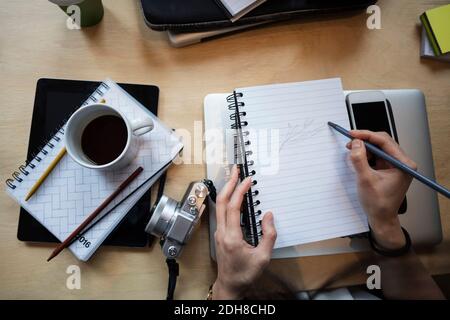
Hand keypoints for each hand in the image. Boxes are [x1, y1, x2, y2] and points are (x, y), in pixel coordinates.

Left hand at [212, 165, 276, 299]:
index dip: (240, 191)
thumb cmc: (245, 274)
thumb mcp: (263, 257)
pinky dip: (227, 200)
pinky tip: (233, 196)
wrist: (230, 285)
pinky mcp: (220, 234)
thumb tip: (269, 216)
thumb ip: (269, 235)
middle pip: (221, 202)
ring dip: (226, 190)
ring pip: (219, 206)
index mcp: (231, 237)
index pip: (233, 208)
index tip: (247, 180)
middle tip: (235, 170)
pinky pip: (221, 212)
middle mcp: (222, 232)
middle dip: (228, 183)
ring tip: (233, 178)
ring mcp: (219, 233)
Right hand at [347, 130, 416, 249]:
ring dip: (364, 148)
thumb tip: (355, 143)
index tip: (353, 134)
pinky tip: (358, 158)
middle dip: (365, 141)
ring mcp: (396, 165)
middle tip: (350, 141)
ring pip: (379, 148)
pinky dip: (366, 155)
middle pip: (383, 142)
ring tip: (352, 152)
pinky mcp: (388, 168)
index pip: (385, 142)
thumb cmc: (378, 204)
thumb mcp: (365, 180)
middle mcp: (402, 162)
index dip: (367, 136)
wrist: (381, 218)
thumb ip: (359, 160)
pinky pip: (377, 155)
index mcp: (403, 164)